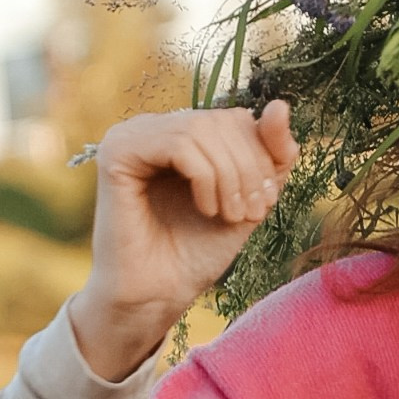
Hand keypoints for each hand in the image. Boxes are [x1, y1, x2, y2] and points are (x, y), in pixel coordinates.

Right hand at [68, 104, 297, 379]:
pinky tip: (205, 209)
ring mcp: (133, 135)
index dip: (264, 155)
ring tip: (230, 216)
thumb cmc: (199, 249)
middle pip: (223, 120)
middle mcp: (155, 127)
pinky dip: (205, 177)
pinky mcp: (117, 151)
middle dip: (250, 169)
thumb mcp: (252, 197)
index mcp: (184, 133)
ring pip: (203, 129)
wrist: (159, 293)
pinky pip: (179, 143)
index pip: (239, 118)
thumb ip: (272, 154)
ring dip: (230, 177)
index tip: (265, 202)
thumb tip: (281, 104)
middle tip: (251, 213)